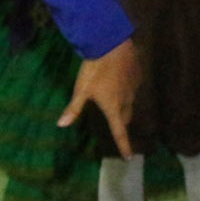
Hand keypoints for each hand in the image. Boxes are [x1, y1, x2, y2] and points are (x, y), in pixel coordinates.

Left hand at [59, 40, 138, 157]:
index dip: (124, 145)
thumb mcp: (81, 89)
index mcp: (114, 107)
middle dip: (122, 125)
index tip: (129, 156)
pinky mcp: (138, 75)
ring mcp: (135, 87)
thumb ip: (73, 108)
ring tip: (118, 108)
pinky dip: (127, 92)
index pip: (119, 131)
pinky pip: (133, 88)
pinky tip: (121, 85)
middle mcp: (127, 100)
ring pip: (131, 102)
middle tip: (119, 130)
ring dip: (124, 107)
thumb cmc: (95, 69)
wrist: (112, 44)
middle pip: (125, 117)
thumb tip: (61, 125)